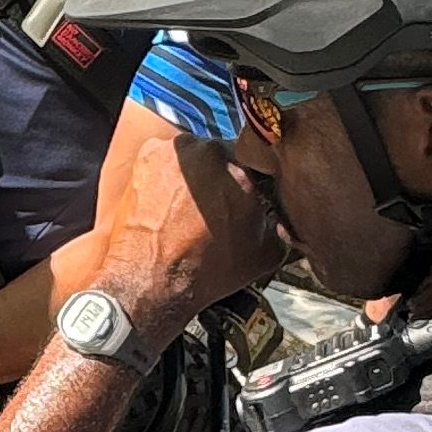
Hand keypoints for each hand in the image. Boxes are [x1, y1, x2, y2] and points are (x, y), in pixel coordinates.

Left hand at [89, 98, 280, 331]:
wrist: (151, 281)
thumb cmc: (206, 271)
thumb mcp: (264, 255)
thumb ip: (283, 225)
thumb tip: (283, 216)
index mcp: (243, 171)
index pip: (258, 163)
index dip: (254, 182)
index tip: (246, 198)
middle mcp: (209, 152)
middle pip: (224, 156)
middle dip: (222, 177)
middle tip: (216, 205)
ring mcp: (175, 151)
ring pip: (195, 155)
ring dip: (196, 174)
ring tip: (189, 207)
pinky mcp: (147, 155)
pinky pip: (167, 158)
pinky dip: (168, 174)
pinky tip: (169, 202)